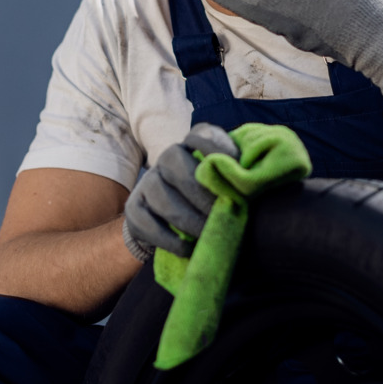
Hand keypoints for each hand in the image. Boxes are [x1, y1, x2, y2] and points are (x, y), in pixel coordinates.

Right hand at [122, 123, 239, 260]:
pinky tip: (188, 248)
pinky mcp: (134, 208)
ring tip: (207, 234)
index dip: (214, 148)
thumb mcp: (226, 183)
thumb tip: (248, 179)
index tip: (234, 168)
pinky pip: (147, 223)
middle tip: (222, 214)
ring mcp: (147, 182)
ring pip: (162, 197)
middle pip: (175, 162)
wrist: (171, 222)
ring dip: (188, 219)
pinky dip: (169, 239)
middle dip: (201, 193)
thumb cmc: (210, 200)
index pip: (199, 135)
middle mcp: (167, 158)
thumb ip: (235, 176)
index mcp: (192, 145)